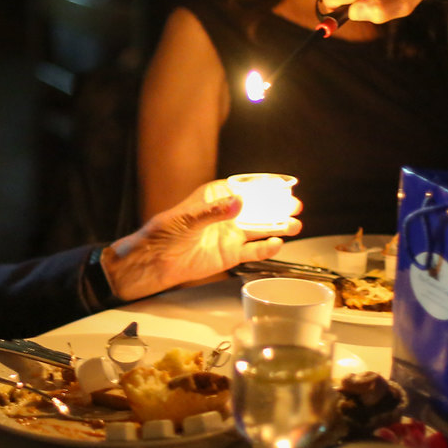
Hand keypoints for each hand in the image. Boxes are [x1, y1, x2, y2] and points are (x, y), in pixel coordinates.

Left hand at [101, 182, 302, 301]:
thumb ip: (213, 212)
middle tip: (296, 205)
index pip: (243, 188)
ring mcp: (228, 235)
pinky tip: (278, 243)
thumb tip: (239, 202)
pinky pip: (252, 251)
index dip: (264, 187)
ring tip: (296, 225)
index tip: (284, 185)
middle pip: (257, 209)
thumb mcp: (186, 219)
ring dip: (277, 226)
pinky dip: (265, 248)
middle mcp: (225, 215)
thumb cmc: (162, 234)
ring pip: (259, 229)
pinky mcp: (229, 256)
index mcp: (213, 198)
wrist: (152, 263)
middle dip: (276, 206)